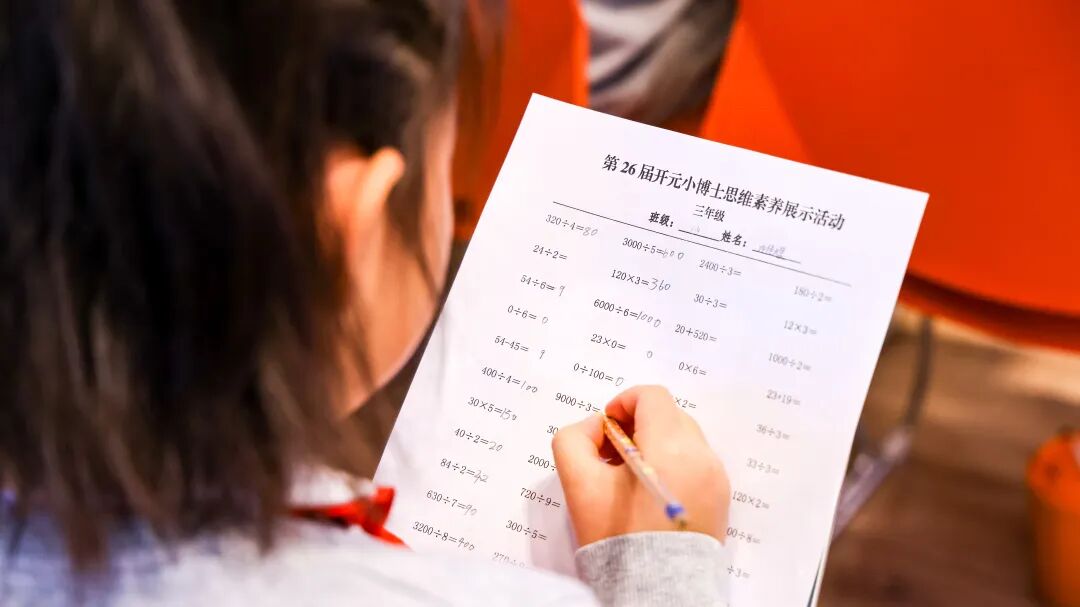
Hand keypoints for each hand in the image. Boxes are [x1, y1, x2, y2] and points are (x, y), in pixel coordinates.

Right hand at [552, 385, 729, 546]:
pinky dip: (674, 464)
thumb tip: (595, 427)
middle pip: (668, 414)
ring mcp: (716, 476)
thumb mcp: (577, 483)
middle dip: (638, 425)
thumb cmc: (616, 536)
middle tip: (612, 457)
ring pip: (683, 438)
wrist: (655, 591)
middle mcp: (701, 455)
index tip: (606, 429)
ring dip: (656, 444)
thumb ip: (574, 439)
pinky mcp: (721, 496)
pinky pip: (696, 462)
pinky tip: (651, 493)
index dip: (623, 403)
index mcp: (670, 446)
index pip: (652, 396)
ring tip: (631, 478)